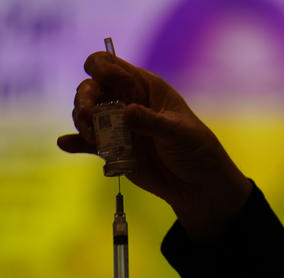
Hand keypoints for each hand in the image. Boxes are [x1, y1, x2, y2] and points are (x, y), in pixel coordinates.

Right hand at [57, 52, 251, 242]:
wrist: (196, 184)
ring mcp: (118, 124)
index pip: (111, 65)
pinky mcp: (113, 147)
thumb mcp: (179, 133)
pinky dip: (75, 142)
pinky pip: (87, 142)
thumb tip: (125, 112)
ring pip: (86, 113)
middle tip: (88, 117)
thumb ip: (152, 122)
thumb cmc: (195, 150)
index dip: (102, 69)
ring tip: (93, 139)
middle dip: (84, 98)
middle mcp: (127, 101)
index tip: (105, 85)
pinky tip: (65, 143)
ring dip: (81, 122)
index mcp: (144, 87)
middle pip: (92, 88)